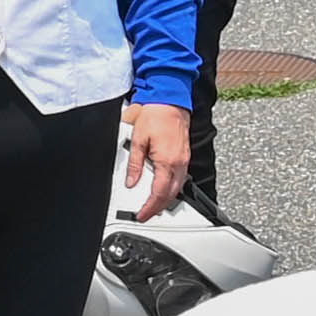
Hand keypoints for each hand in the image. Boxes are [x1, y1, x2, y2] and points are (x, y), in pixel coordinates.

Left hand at [120, 101, 191, 218]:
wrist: (170, 100)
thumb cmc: (156, 115)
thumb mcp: (137, 140)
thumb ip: (134, 164)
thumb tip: (131, 181)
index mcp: (167, 162)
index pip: (159, 194)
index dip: (150, 208)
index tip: (142, 215)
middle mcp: (179, 163)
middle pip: (171, 195)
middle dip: (159, 208)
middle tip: (147, 214)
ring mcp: (184, 160)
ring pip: (178, 188)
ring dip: (167, 199)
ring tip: (154, 205)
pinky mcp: (184, 155)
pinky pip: (181, 178)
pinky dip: (172, 188)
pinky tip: (165, 188)